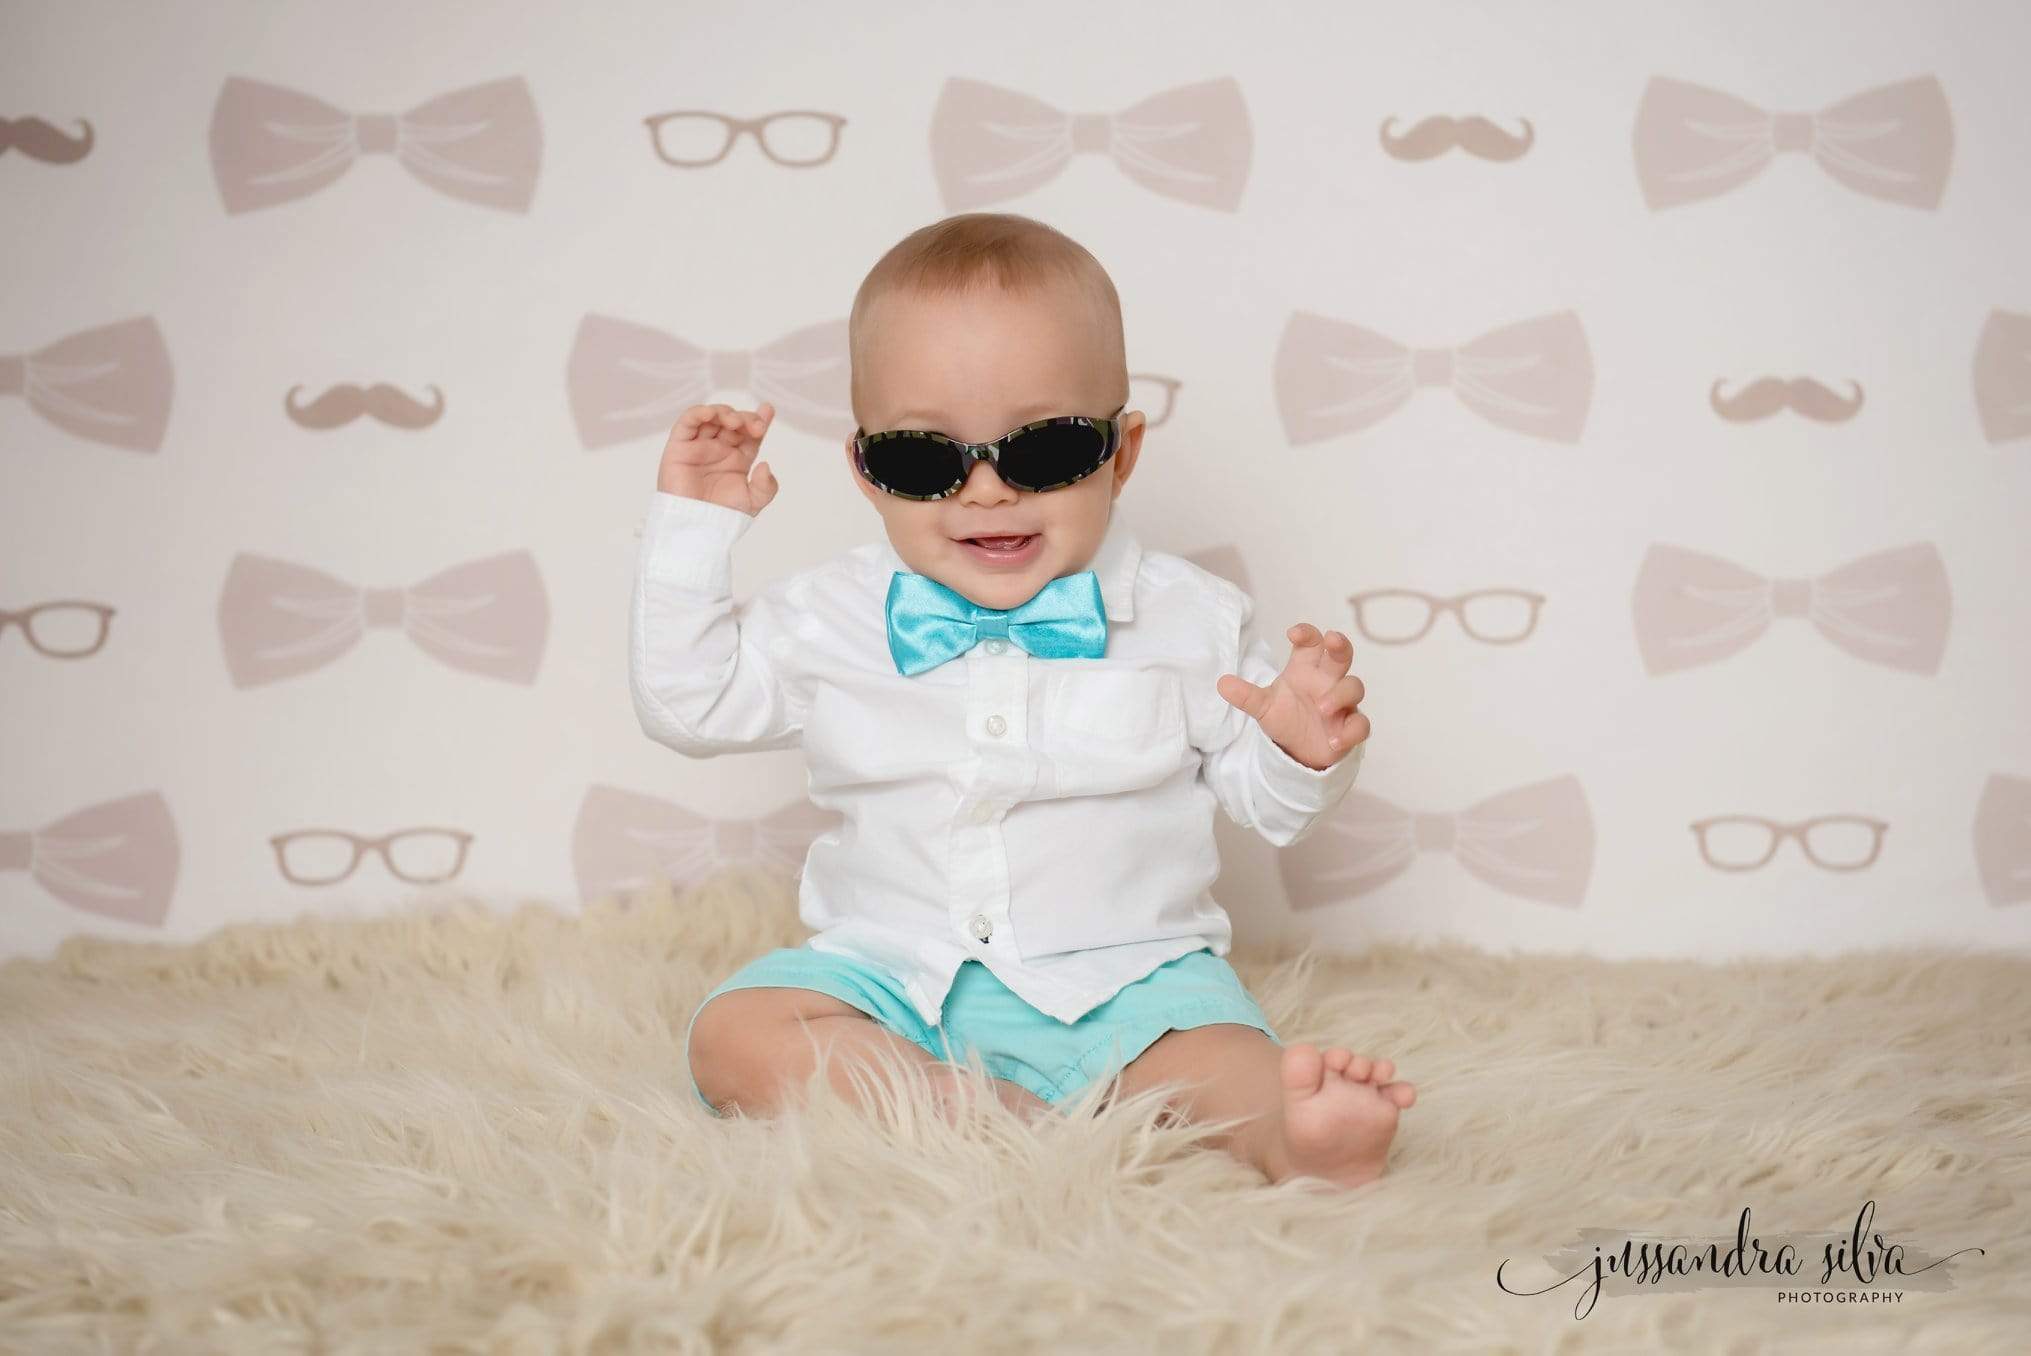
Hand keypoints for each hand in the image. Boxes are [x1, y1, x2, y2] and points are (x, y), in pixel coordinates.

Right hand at [657, 402, 778, 515]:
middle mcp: (719, 449)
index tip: (768, 409)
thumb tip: (765, 465)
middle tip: (755, 427)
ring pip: (711, 417)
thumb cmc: (722, 517)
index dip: (760, 419)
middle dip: (746, 418)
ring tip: (735, 423)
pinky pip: (687, 423)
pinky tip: (711, 413)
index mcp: (738, 459)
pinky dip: (698, 413)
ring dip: (724, 413)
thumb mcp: (753, 502)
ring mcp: (699, 446)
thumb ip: (766, 486)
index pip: (750, 434)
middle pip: (733, 422)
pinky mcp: (679, 447)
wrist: (696, 528)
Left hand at [1216, 623, 1368, 770]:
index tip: (1293, 633)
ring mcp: (1343, 702)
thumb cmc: (1285, 717)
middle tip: (1333, 640)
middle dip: (1340, 645)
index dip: (1307, 633)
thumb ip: (1246, 695)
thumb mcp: (1263, 707)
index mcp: (1306, 668)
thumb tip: (1221, 683)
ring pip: (1354, 687)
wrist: (1298, 750)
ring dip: (1340, 695)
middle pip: (1341, 654)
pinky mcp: (1350, 727)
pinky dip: (1350, 731)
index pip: (1312, 642)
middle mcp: (1327, 680)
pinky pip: (1361, 724)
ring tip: (1321, 709)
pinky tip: (1334, 741)